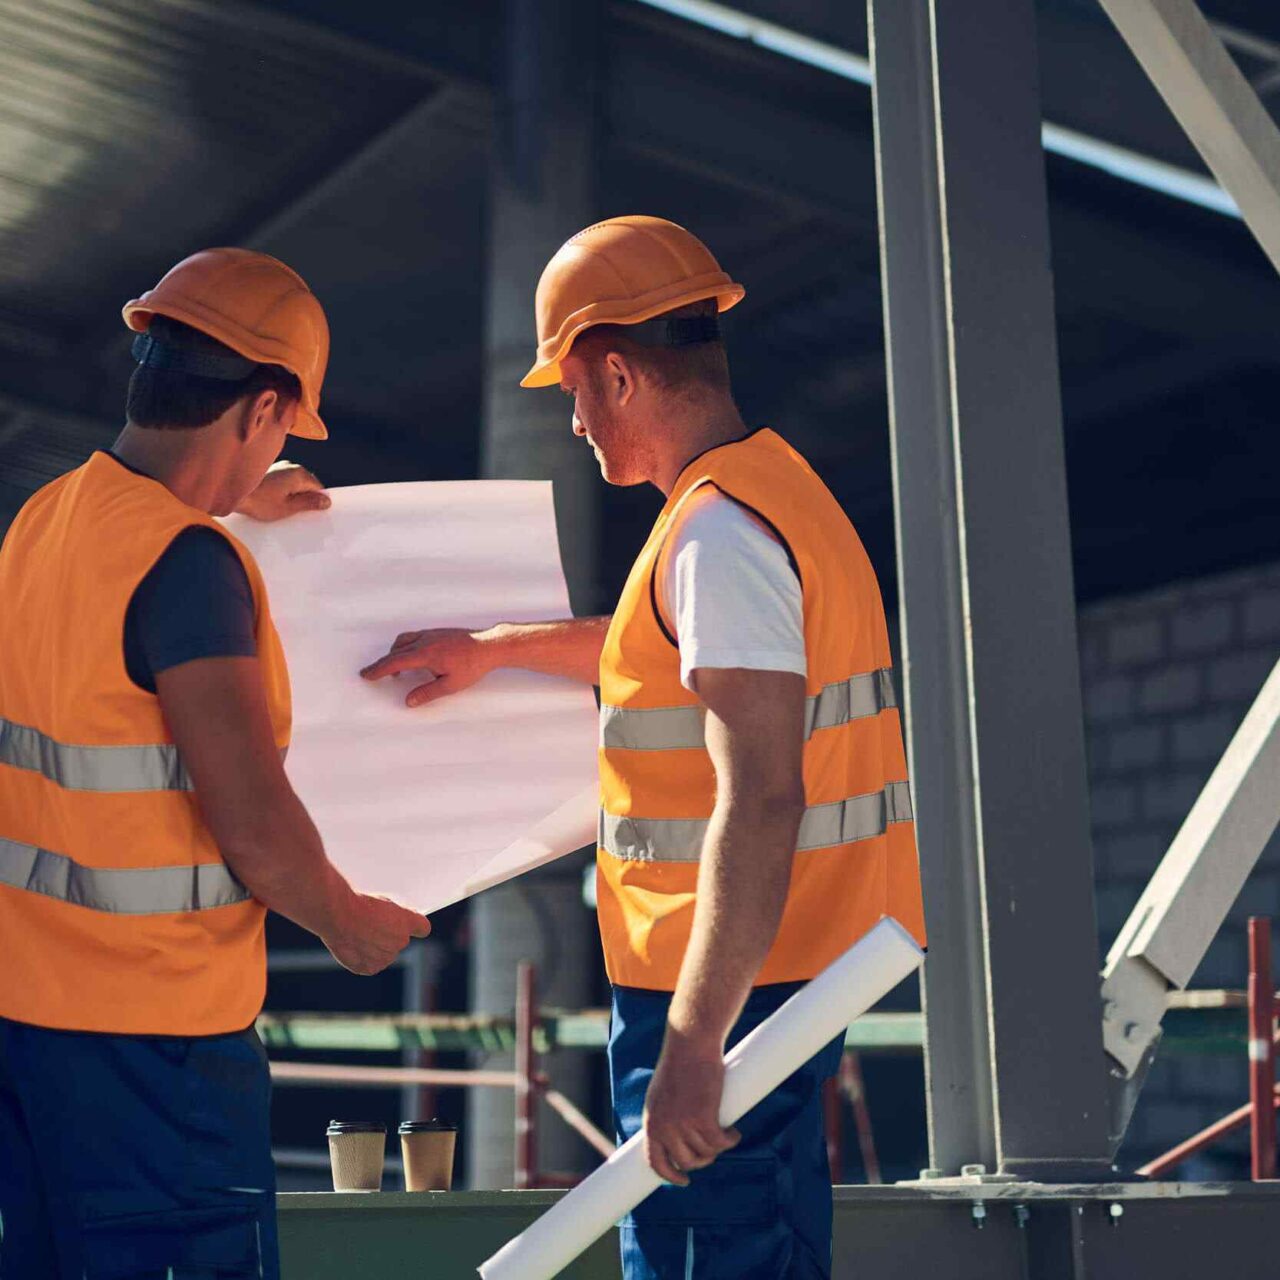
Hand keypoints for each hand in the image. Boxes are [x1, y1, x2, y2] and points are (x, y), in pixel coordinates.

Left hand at [235, 463, 330, 521]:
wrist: (233, 494)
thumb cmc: (259, 502)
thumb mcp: (288, 508)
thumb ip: (309, 503)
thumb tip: (326, 501)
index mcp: (299, 474)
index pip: (318, 488)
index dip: (317, 502)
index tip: (312, 513)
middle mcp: (291, 467)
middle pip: (307, 485)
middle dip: (305, 499)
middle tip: (296, 514)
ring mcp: (280, 468)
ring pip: (295, 484)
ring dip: (293, 496)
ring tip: (283, 509)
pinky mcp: (270, 472)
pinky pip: (284, 483)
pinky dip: (283, 492)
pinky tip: (274, 503)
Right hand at [323, 892, 430, 974]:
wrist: (338, 916)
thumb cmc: (358, 903)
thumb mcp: (383, 900)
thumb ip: (396, 915)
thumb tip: (398, 921)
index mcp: (407, 923)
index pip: (423, 928)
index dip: (415, 927)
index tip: (410, 925)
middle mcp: (400, 942)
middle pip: (399, 941)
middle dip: (389, 936)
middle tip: (372, 926)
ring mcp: (386, 957)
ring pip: (385, 954)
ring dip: (377, 948)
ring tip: (359, 934)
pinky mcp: (371, 968)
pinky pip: (372, 965)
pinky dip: (364, 959)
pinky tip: (354, 946)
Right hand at [360, 627, 495, 708]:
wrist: (489, 645)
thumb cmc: (472, 665)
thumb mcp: (451, 685)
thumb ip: (427, 693)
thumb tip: (408, 701)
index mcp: (425, 654)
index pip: (395, 662)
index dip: (378, 670)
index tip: (366, 675)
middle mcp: (425, 641)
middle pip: (395, 651)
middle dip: (381, 663)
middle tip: (370, 673)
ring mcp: (431, 634)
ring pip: (403, 641)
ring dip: (394, 653)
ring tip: (394, 669)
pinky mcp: (437, 632)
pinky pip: (414, 636)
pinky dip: (405, 646)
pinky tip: (411, 656)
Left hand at [642, 1028, 739, 1185]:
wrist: (691, 1043)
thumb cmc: (680, 1062)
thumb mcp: (663, 1092)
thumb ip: (667, 1114)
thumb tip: (677, 1134)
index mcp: (652, 1120)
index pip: (654, 1161)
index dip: (669, 1175)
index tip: (683, 1180)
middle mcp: (665, 1127)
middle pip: (686, 1161)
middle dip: (702, 1160)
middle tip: (713, 1148)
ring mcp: (683, 1125)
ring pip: (706, 1152)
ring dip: (718, 1147)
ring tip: (725, 1134)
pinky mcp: (704, 1118)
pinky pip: (721, 1142)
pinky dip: (730, 1140)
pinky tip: (734, 1133)